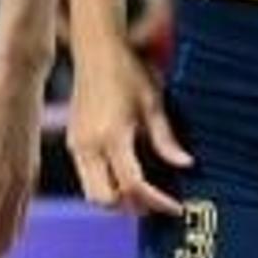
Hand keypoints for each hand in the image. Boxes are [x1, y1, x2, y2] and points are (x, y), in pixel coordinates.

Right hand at [65, 40, 188, 217]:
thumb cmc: (127, 71)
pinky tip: (126, 174)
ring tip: (144, 191)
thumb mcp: (153, 103)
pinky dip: (107, 185)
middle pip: (105, 199)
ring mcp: (77, 145)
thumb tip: (186, 165)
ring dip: (117, 199)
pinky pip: (87, 178)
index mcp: (112, 135)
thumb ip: (166, 140)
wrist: (95, 51)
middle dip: (132, 206)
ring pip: (92, 193)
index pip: (133, 184)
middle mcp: (89, 145)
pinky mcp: (72, 143)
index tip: (177, 206)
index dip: (157, 201)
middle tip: (158, 202)